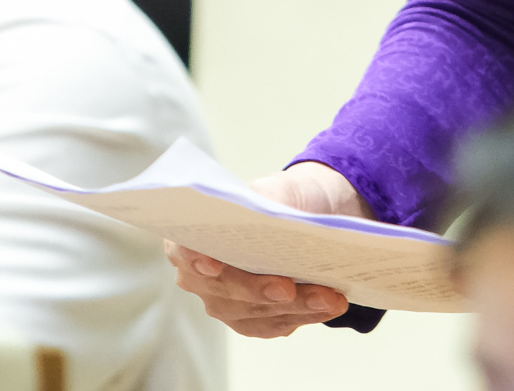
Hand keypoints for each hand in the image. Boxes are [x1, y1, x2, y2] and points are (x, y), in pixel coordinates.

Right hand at [167, 162, 365, 336]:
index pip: (184, 248)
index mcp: (193, 233)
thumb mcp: (277, 189)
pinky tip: (327, 307)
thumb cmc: (283, 199)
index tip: (214, 265)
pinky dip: (303, 316)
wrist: (306, 215)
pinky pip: (273, 324)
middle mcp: (199, 274)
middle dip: (257, 291)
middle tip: (288, 289)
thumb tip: (269, 216)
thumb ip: (267, 201)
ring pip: (253, 313)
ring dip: (293, 308)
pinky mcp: (250, 320)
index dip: (194, 258)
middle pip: (222, 290)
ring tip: (329, 299)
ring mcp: (223, 302)